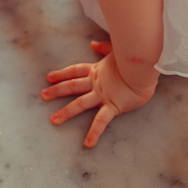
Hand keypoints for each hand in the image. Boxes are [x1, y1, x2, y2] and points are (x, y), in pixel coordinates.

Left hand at [41, 40, 157, 147]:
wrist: (145, 67)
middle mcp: (97, 83)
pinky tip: (88, 143)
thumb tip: (93, 44)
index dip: (62, 74)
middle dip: (56, 91)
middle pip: (72, 86)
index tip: (48, 77)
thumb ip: (104, 48)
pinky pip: (102, 121)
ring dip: (66, 112)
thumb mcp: (116, 50)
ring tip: (53, 120)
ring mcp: (103, 95)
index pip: (75, 71)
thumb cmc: (133, 57)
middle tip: (42, 95)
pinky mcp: (113, 106)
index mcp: (97, 70)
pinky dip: (94, 132)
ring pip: (80, 104)